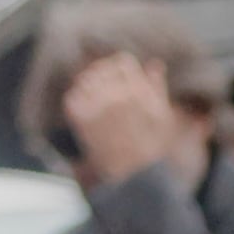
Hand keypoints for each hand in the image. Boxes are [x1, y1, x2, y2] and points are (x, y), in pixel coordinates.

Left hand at [59, 48, 184, 188]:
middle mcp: (117, 95)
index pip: (121, 61)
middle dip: (100, 74)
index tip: (115, 76)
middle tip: (99, 85)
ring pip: (83, 80)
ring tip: (91, 96)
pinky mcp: (82, 121)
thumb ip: (156, 86)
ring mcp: (97, 107)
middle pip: (99, 68)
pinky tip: (82, 108)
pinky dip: (75, 99)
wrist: (134, 171)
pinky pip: (72, 98)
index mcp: (138, 90)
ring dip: (86, 85)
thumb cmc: (151, 143)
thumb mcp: (161, 112)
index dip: (117, 67)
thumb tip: (154, 64)